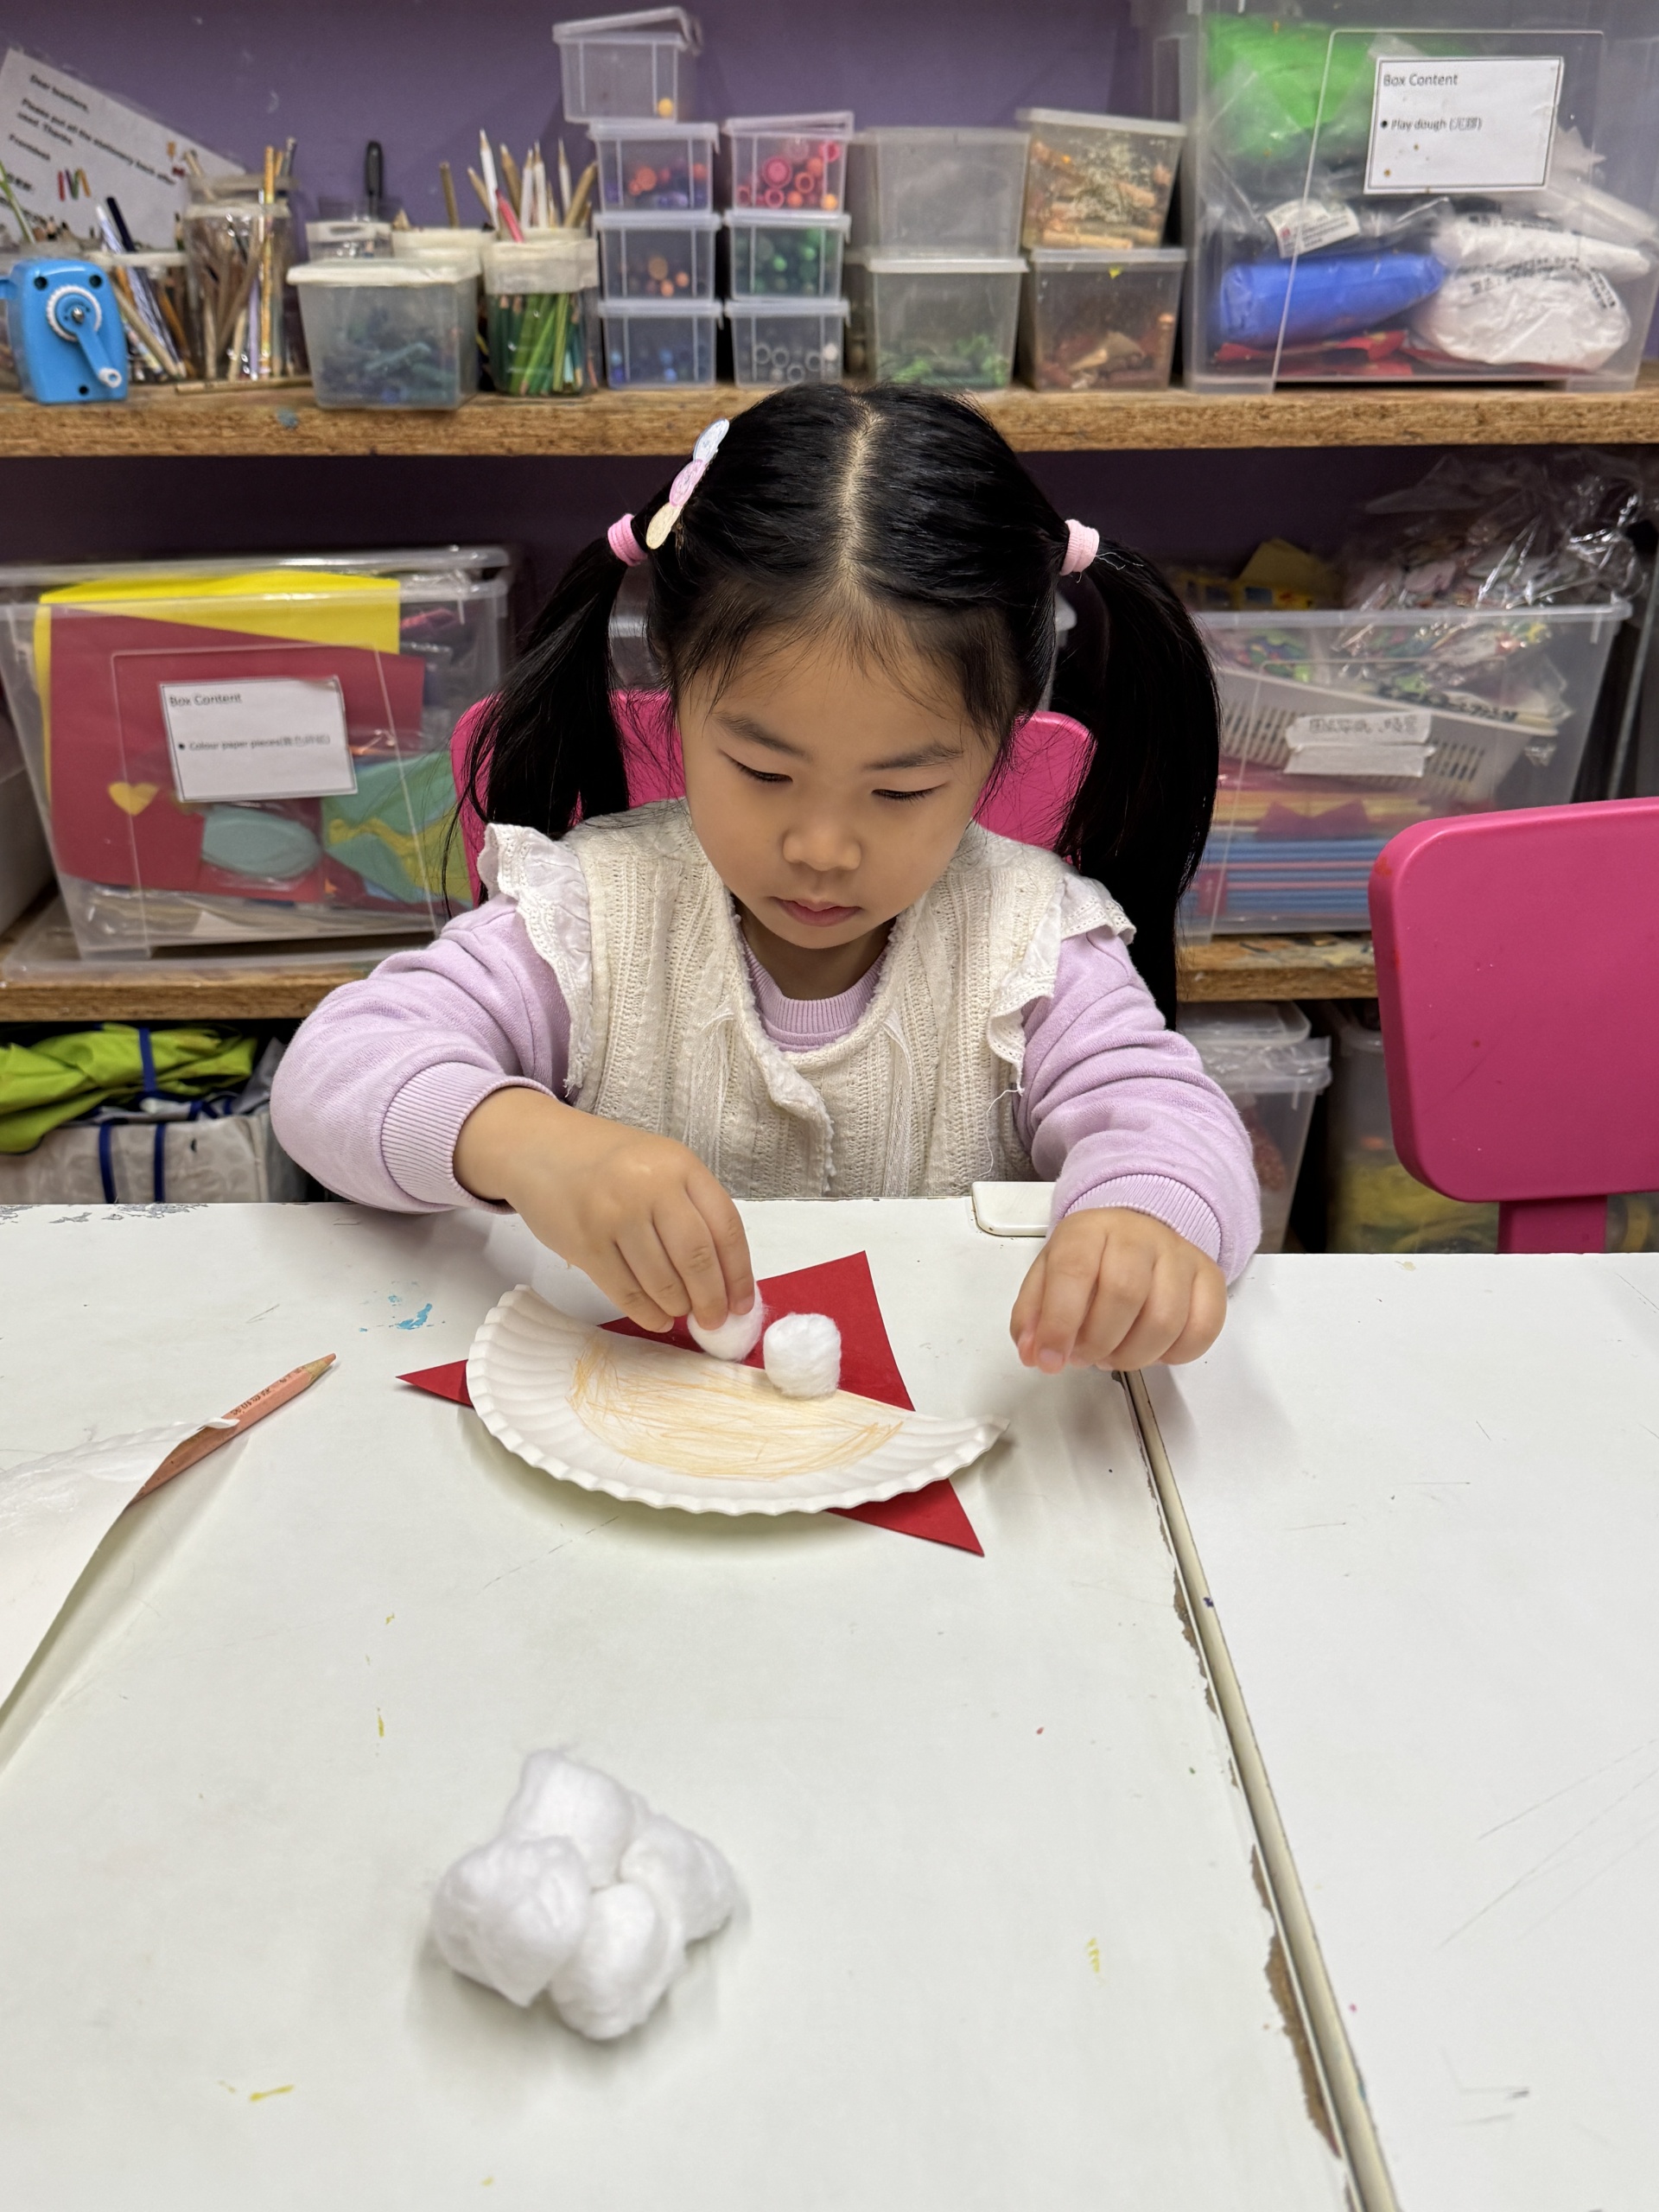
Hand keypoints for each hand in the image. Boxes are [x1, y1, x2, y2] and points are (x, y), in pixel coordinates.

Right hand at [454, 1089, 753, 1334]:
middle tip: (714, 1322)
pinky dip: (646, 1312)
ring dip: (677, 1306)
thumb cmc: (607, 1162)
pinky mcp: (586, 1242)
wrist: (539, 1148)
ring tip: (680, 1313)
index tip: (742, 1305)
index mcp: (680, 1165)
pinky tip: (656, 1318)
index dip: (739, 1273)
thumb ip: (689, 1209)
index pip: (725, 1227)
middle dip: (711, 1299)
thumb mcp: (658, 1166)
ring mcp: (616, 1214)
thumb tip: (722, 1279)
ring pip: (662, 1280)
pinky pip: (625, 1291)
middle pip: (697, 1258)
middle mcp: (651, 1187)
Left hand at [1010, 1208, 1225, 1373]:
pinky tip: (1149, 1351)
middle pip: (1125, 1295)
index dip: (1059, 1323)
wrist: (1137, 1232)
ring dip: (1133, 1356)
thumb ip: (1032, 1315)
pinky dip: (1173, 1356)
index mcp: (1090, 1230)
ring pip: (1166, 1320)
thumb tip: (1033, 1354)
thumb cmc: (1089, 1260)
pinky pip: (1203, 1329)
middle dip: (1098, 1343)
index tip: (1049, 1359)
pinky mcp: (1210, 1278)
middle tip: (1083, 1357)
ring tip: (1112, 1356)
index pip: (1075, 1271)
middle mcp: (1140, 1236)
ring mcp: (1181, 1256)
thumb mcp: (1047, 1276)